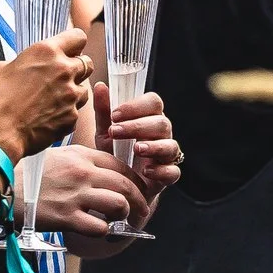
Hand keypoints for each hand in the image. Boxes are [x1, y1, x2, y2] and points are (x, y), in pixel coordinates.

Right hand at [0, 28, 91, 155]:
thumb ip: (22, 62)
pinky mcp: (72, 118)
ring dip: (73, 92)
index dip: (73, 44)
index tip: (68, 50)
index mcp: (46, 52)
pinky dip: (66, 114)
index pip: (78, 37)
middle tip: (60, 78)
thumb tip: (25, 66)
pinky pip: (75, 112)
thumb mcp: (0, 68)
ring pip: (84, 89)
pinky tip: (48, 118)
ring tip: (53, 100)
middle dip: (76, 69)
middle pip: (87, 63)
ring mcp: (71, 96)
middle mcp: (64, 70)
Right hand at [33, 143, 148, 236]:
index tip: (140, 187)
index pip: (119, 164)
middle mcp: (82, 173)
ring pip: (118, 204)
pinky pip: (99, 226)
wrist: (2, 189)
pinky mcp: (66, 217)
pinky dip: (105, 231)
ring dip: (125, 214)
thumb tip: (102, 170)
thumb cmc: (26, 174)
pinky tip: (100, 230)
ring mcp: (75, 195)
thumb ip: (81, 160)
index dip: (135, 178)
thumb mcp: (56, 155)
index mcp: (81, 155)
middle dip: (139, 198)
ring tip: (122, 219)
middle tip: (143, 208)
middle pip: (125, 184)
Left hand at [101, 88, 182, 206]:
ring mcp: (166, 156)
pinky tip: (146, 171)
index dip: (137, 106)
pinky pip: (173, 172)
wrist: (116, 186)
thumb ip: (103, 112)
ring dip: (154, 146)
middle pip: (162, 123)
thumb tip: (99, 86)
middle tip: (115, 131)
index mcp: (149, 119)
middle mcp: (161, 135)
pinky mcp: (167, 176)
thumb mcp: (105, 133)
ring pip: (171, 145)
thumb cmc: (115, 154)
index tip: (115, 114)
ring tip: (136, 149)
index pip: (154, 102)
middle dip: (138, 126)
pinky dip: (161, 171)